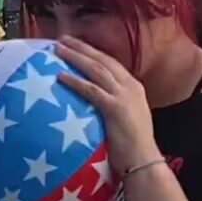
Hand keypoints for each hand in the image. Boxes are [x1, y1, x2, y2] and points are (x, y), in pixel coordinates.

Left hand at [55, 36, 162, 174]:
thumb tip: (95, 101)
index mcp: (134, 87)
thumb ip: (114, 105)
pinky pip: (90, 89)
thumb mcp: (127, 118)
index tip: (77, 45)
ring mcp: (123, 95)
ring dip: (76, 57)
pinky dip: (75, 81)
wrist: (143, 162)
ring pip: (96, 69)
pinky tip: (60, 75)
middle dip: (82, 48)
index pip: (111, 64)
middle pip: (102, 60)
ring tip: (58, 49)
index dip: (93, 52)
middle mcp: (130, 86)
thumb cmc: (133, 147)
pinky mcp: (114, 107)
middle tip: (63, 39)